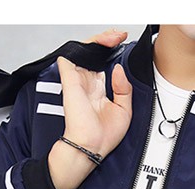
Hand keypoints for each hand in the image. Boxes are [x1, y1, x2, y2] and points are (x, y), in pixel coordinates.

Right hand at [47, 29, 132, 188]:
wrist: (91, 146)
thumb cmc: (103, 136)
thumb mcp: (124, 110)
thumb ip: (124, 88)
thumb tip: (118, 69)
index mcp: (97, 92)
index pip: (102, 65)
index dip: (111, 53)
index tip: (123, 45)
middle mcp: (87, 85)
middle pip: (93, 54)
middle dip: (106, 41)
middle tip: (119, 36)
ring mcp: (78, 81)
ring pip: (83, 51)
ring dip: (99, 39)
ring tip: (114, 37)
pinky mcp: (70, 81)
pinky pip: (70, 56)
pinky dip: (83, 46)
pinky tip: (101, 42)